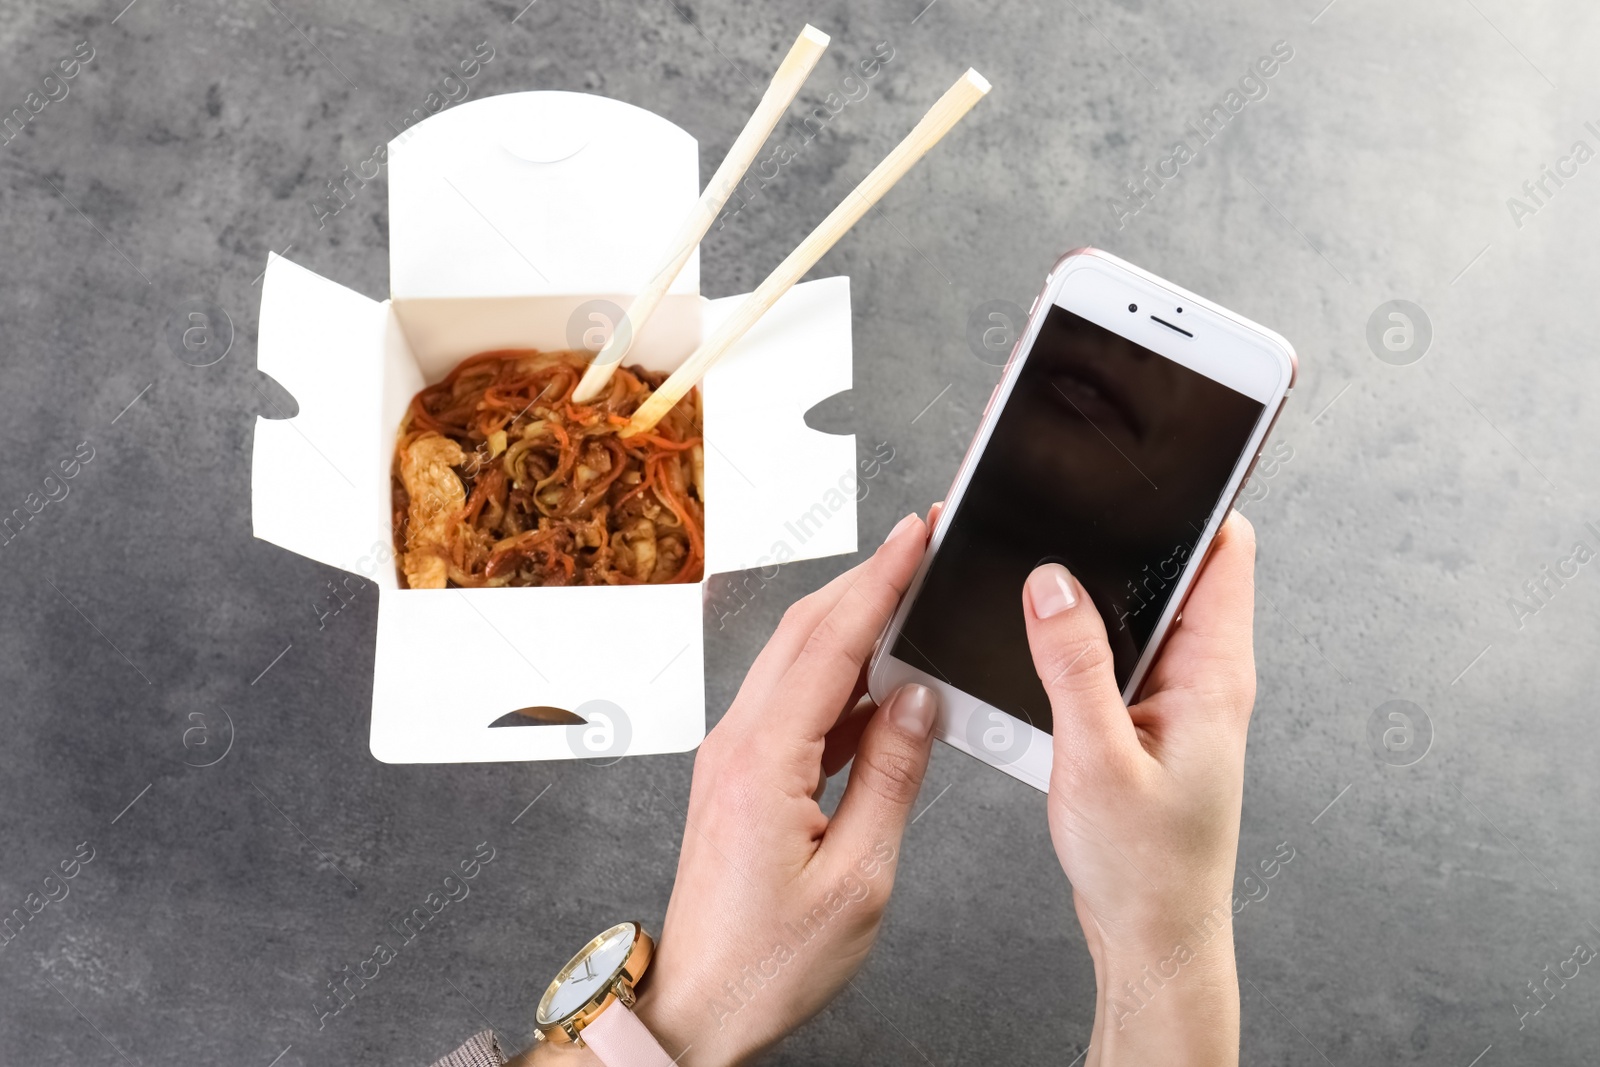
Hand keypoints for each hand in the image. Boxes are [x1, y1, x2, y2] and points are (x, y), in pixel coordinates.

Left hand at [633, 512, 939, 1065]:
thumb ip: (892, 777)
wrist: (699, 1005)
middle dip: (867, 580)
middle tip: (921, 546)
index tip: (916, 533)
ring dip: (853, 625)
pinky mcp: (739, 774)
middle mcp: (736, 744)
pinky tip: (882, 685)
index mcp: (763, 761)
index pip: (831, 642)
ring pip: (796, 662)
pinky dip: (841, 680)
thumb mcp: (858, 877)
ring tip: (912, 605)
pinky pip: (793, 703)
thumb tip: (919, 701)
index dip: (880, 579)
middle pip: (805, 632)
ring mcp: (732, 756)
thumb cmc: (768, 961)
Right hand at [1023, 511, 1257, 1065]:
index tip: (1145, 459)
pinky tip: (1032, 640)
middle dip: (1119, 533)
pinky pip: (1111, 650)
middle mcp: (1203, 674)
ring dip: (1089, 589)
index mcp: (1215, 673)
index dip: (1192, 496)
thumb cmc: (1145, 868)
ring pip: (1136, 609)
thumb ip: (1073, 664)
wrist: (1151, 937)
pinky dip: (1074, 635)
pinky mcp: (1143, 715)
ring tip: (1036, 571)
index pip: (1225, 549)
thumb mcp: (1098, 758)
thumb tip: (1051, 581)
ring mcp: (1174, 694)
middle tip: (1061, 505)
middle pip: (1173, 568)